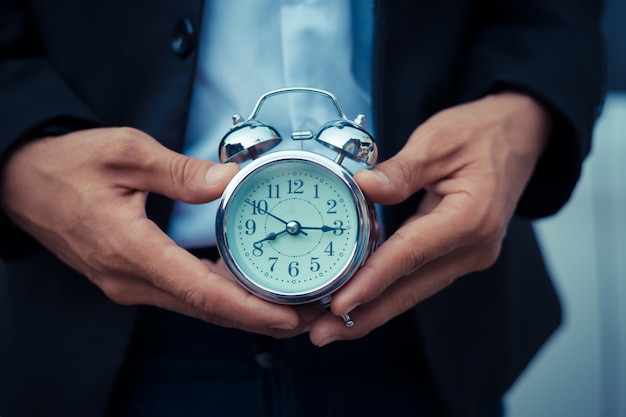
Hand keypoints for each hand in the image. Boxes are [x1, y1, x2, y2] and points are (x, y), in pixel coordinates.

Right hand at [0, 127, 313, 336]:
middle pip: (206, 309)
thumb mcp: (126, 153)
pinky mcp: (128, 277)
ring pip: (195, 306)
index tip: (289, 316)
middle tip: (305, 313)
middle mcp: (130, 278)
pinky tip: (244, 287)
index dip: (250, 308)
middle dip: (258, 317)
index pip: (202, 292)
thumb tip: (231, 179)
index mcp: (131, 249)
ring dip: (241, 310)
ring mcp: (128, 282)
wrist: (18, 179)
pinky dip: (217, 295)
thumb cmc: (66, 164)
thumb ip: (183, 172)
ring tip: (287, 303)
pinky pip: (181, 293)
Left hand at [307, 92, 551, 345]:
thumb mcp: (437, 139)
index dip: (372, 281)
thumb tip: (362, 187)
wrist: (519, 132)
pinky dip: (387, 291)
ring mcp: (469, 255)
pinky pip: (418, 278)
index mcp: (471, 217)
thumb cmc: (481, 132)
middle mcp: (474, 246)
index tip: (340, 304)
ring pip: (413, 290)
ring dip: (372, 309)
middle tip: (321, 335)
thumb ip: (400, 170)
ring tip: (330, 326)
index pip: (410, 255)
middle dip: (364, 315)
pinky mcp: (459, 254)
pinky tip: (359, 301)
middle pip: (410, 289)